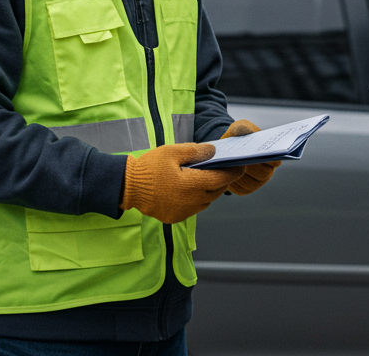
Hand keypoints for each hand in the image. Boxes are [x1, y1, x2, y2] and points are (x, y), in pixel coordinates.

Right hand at [119, 143, 244, 223]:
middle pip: (216, 191)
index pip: (221, 179)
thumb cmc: (150, 167)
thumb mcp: (172, 152)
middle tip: (224, 169)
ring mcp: (183, 212)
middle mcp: (191, 202)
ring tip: (207, 178)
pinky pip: (194, 208)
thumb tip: (214, 151)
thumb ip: (196, 151)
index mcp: (192, 185)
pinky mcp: (175, 217)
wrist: (128, 187)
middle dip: (222, 180)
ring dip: (209, 191)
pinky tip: (190, 189)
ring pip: (206, 201)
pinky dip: (197, 199)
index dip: (233, 172)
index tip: (240, 166)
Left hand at [220, 119, 279, 194]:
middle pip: (263, 174)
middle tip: (242, 159)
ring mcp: (255, 183)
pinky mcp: (244, 190)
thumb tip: (248, 131)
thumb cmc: (236, 138)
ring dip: (241, 175)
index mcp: (270, 157)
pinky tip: (225, 172)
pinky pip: (239, 188)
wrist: (224, 151)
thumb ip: (243, 127)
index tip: (262, 153)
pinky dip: (232, 181)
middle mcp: (266, 172)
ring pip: (250, 182)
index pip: (275, 160)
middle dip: (253, 167)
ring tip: (230, 164)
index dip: (271, 159)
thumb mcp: (238, 128)